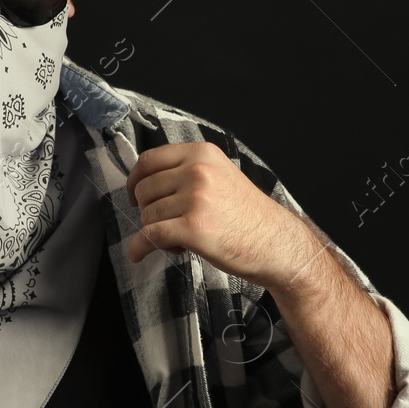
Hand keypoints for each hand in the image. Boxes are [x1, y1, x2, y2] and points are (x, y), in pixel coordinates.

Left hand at [123, 142, 314, 292]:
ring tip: (179, 239)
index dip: (134, 179)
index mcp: (202, 154)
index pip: (149, 160)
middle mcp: (198, 171)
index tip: (133, 194)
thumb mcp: (220, 175)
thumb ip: (187, 171)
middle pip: (144, 189)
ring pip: (147, 214)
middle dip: (148, 210)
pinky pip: (150, 235)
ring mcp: (195, 198)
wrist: (275, 243)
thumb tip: (144, 182)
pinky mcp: (193, 227)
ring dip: (154, 230)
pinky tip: (138, 253)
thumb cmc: (247, 215)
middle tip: (167, 224)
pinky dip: (140, 247)